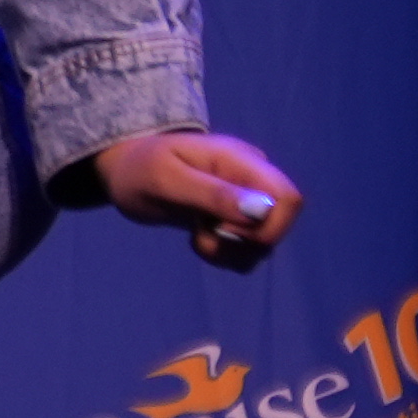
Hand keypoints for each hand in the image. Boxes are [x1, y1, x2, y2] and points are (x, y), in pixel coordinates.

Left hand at [84, 129, 299, 266]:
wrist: (129, 172)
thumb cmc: (142, 169)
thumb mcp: (166, 179)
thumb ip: (213, 193)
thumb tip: (261, 210)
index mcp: (240, 160)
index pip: (289, 197)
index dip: (270, 225)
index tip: (225, 229)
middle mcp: (252, 181)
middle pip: (281, 224)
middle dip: (243, 242)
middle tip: (203, 232)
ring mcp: (247, 202)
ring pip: (265, 244)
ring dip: (230, 252)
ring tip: (196, 234)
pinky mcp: (237, 222)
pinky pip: (248, 253)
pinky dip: (226, 256)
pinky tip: (200, 238)